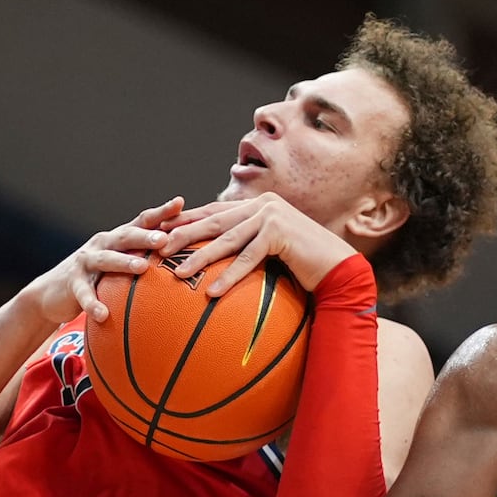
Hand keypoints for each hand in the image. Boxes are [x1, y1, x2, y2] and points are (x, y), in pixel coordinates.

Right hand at [21, 197, 182, 323]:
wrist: (52, 292)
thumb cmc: (97, 278)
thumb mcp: (119, 264)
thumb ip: (144, 258)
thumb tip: (184, 260)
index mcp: (118, 238)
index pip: (142, 221)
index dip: (160, 212)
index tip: (181, 203)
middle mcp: (102, 244)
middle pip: (126, 236)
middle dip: (146, 236)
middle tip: (166, 239)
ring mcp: (86, 262)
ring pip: (106, 260)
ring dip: (124, 262)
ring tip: (142, 267)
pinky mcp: (73, 284)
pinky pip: (85, 294)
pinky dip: (93, 305)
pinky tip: (103, 315)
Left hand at [160, 193, 357, 296]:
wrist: (338, 268)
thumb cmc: (304, 264)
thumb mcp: (272, 250)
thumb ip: (248, 246)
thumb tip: (218, 260)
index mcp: (257, 205)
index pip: (214, 211)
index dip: (186, 220)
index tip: (160, 232)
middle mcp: (262, 205)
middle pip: (214, 221)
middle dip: (183, 235)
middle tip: (158, 249)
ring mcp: (272, 215)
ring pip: (227, 239)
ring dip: (200, 257)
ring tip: (178, 274)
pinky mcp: (280, 232)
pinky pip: (248, 258)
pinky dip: (230, 276)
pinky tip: (213, 292)